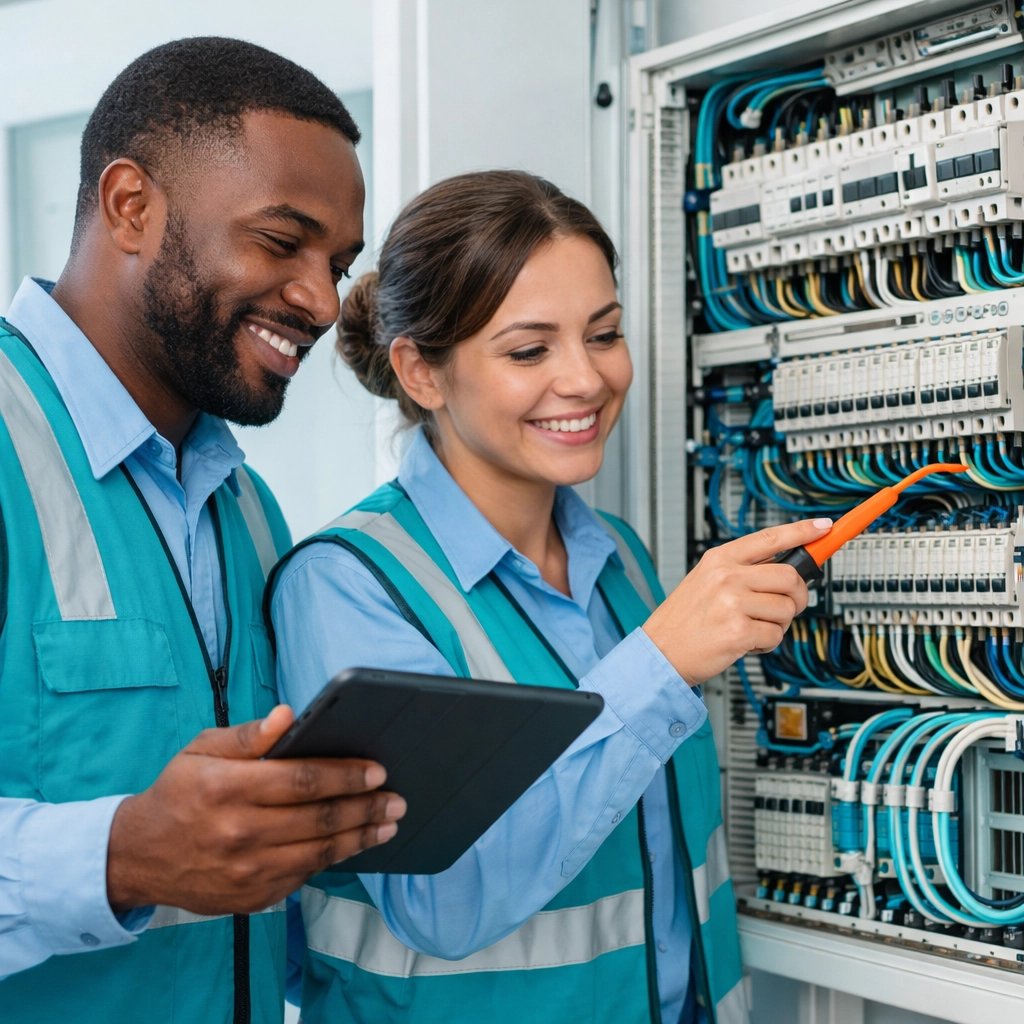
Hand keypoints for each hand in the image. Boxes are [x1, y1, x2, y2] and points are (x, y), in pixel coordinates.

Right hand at [106, 705, 405, 914]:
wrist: (139, 856)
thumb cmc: (178, 793)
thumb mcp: (201, 750)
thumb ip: (248, 736)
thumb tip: (288, 715)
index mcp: (228, 788)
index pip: (303, 779)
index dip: (346, 775)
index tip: (377, 770)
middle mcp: (240, 831)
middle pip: (319, 818)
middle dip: (366, 807)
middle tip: (396, 799)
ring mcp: (247, 869)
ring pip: (320, 852)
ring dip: (361, 837)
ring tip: (388, 823)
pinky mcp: (252, 896)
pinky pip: (304, 875)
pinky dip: (334, 859)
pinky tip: (355, 844)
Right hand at [642, 518, 831, 686]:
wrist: (661, 651)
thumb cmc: (684, 619)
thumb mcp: (705, 581)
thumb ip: (742, 571)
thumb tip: (785, 570)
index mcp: (719, 559)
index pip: (770, 538)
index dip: (802, 531)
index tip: (823, 527)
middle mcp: (726, 576)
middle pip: (789, 577)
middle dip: (796, 597)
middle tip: (785, 607)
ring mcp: (732, 603)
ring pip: (786, 609)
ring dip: (778, 624)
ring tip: (752, 627)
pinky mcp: (738, 631)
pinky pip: (776, 635)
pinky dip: (767, 644)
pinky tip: (747, 642)